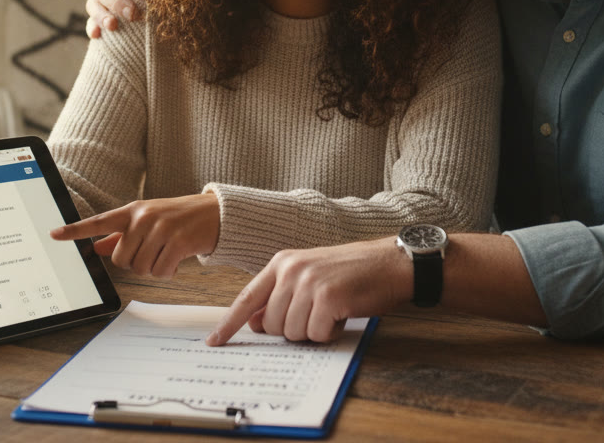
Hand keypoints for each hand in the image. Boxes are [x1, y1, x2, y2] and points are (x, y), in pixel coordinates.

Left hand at [49, 192, 219, 277]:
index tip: (54, 235)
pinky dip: (169, 272)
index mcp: (133, 211)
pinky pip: (161, 271)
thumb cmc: (178, 217)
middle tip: (152, 253)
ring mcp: (162, 228)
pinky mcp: (179, 241)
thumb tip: (95, 247)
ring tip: (167, 253)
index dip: (75, 231)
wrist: (215, 213)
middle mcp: (144, 217)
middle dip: (135, 263)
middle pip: (121, 260)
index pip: (98, 221)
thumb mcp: (148, 220)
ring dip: (154, 268)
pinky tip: (177, 259)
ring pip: (141, 268)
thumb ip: (120, 235)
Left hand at [206, 237, 410, 345]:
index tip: (214, 341)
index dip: (229, 323)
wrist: (389, 263)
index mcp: (282, 263)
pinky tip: (343, 313)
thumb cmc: (351, 273)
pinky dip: (331, 332)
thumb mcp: (310, 277)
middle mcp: (291, 270)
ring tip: (333, 310)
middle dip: (295, 329)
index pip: (247, 298)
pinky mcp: (328, 297)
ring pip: (293, 332)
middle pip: (273, 325)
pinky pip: (316, 334)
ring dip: (315, 331)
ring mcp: (308, 282)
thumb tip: (257, 323)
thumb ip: (281, 297)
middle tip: (319, 313)